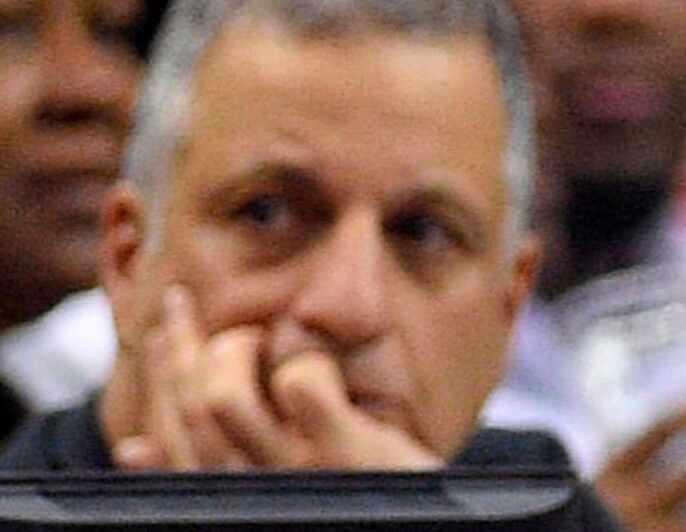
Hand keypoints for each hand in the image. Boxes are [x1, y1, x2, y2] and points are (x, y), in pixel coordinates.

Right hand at [116, 288, 438, 471]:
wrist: (417, 520)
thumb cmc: (345, 492)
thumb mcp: (265, 487)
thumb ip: (204, 466)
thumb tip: (134, 447)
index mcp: (226, 492)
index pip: (169, 428)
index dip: (159, 373)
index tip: (163, 329)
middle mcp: (251, 486)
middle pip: (189, 408)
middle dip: (182, 349)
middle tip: (188, 308)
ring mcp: (297, 468)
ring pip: (222, 399)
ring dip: (230, 352)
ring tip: (250, 337)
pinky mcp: (343, 450)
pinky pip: (301, 385)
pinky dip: (302, 361)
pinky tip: (313, 365)